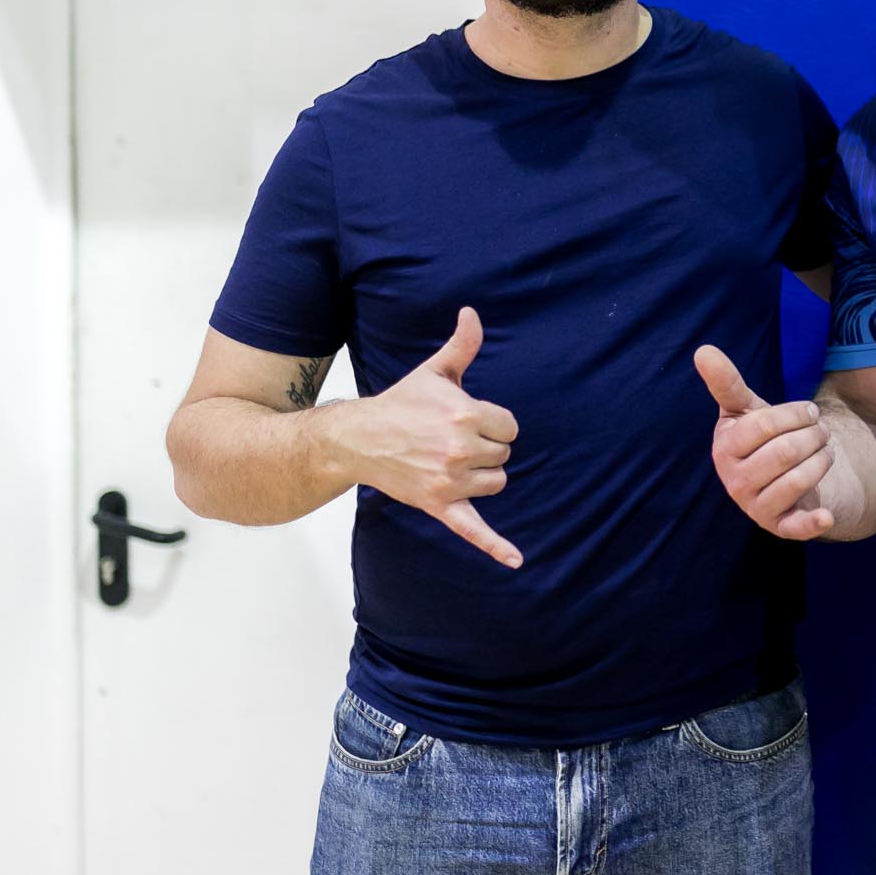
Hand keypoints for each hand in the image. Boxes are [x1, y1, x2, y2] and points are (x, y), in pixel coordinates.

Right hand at [339, 307, 522, 567]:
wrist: (358, 438)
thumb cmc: (401, 403)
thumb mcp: (434, 372)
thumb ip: (462, 345)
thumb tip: (473, 313)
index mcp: (464, 414)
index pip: (510, 426)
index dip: (493, 422)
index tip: (468, 420)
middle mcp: (459, 449)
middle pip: (505, 454)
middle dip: (485, 446)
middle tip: (451, 439)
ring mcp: (450, 480)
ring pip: (497, 483)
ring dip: (482, 475)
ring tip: (451, 461)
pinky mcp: (440, 505)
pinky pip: (474, 530)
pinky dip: (497, 547)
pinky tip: (517, 562)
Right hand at [694, 344, 833, 540]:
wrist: (778, 478)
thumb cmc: (761, 438)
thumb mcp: (745, 410)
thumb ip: (726, 382)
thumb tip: (702, 350)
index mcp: (725, 448)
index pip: (764, 425)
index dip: (795, 414)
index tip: (810, 411)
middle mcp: (734, 481)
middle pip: (785, 452)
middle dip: (813, 435)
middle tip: (822, 430)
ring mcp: (755, 506)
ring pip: (797, 480)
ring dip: (823, 459)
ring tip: (826, 450)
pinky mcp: (779, 527)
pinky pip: (795, 528)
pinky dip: (812, 524)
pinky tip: (826, 515)